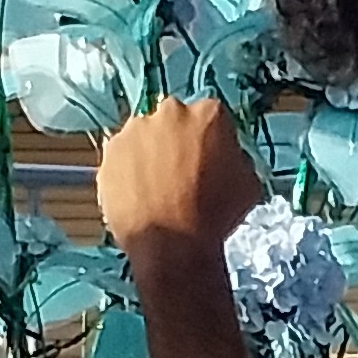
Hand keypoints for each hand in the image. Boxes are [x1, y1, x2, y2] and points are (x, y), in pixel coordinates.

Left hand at [88, 95, 265, 258]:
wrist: (173, 245)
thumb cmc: (216, 214)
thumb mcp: (248, 181)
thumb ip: (235, 157)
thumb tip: (225, 157)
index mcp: (208, 112)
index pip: (210, 118)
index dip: (210, 141)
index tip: (209, 160)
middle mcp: (168, 112)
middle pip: (173, 121)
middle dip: (177, 141)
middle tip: (181, 173)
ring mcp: (133, 131)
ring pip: (144, 137)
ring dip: (149, 154)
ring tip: (156, 189)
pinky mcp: (109, 154)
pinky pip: (121, 159)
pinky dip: (127, 172)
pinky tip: (138, 196)